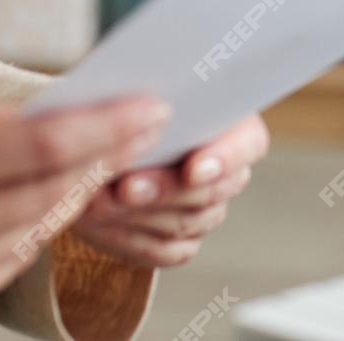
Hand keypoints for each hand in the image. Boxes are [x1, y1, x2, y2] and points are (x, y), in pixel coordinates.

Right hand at [0, 92, 169, 322]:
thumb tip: (75, 115)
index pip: (50, 145)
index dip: (112, 127)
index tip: (154, 108)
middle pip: (56, 188)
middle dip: (109, 156)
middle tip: (147, 128)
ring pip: (41, 227)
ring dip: (79, 192)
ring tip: (108, 159)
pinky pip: (13, 258)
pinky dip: (36, 227)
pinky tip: (48, 200)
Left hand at [71, 115, 269, 267]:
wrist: (93, 140)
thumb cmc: (118, 103)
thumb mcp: (133, 91)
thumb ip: (147, 105)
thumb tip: (146, 115)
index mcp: (232, 122)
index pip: (250, 143)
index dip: (226, 158)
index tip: (192, 169)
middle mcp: (226, 170)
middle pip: (215, 190)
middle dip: (165, 190)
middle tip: (124, 188)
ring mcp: (206, 210)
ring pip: (187, 223)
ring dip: (138, 215)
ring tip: (95, 201)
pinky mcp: (179, 242)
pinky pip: (164, 251)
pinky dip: (127, 238)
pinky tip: (96, 221)